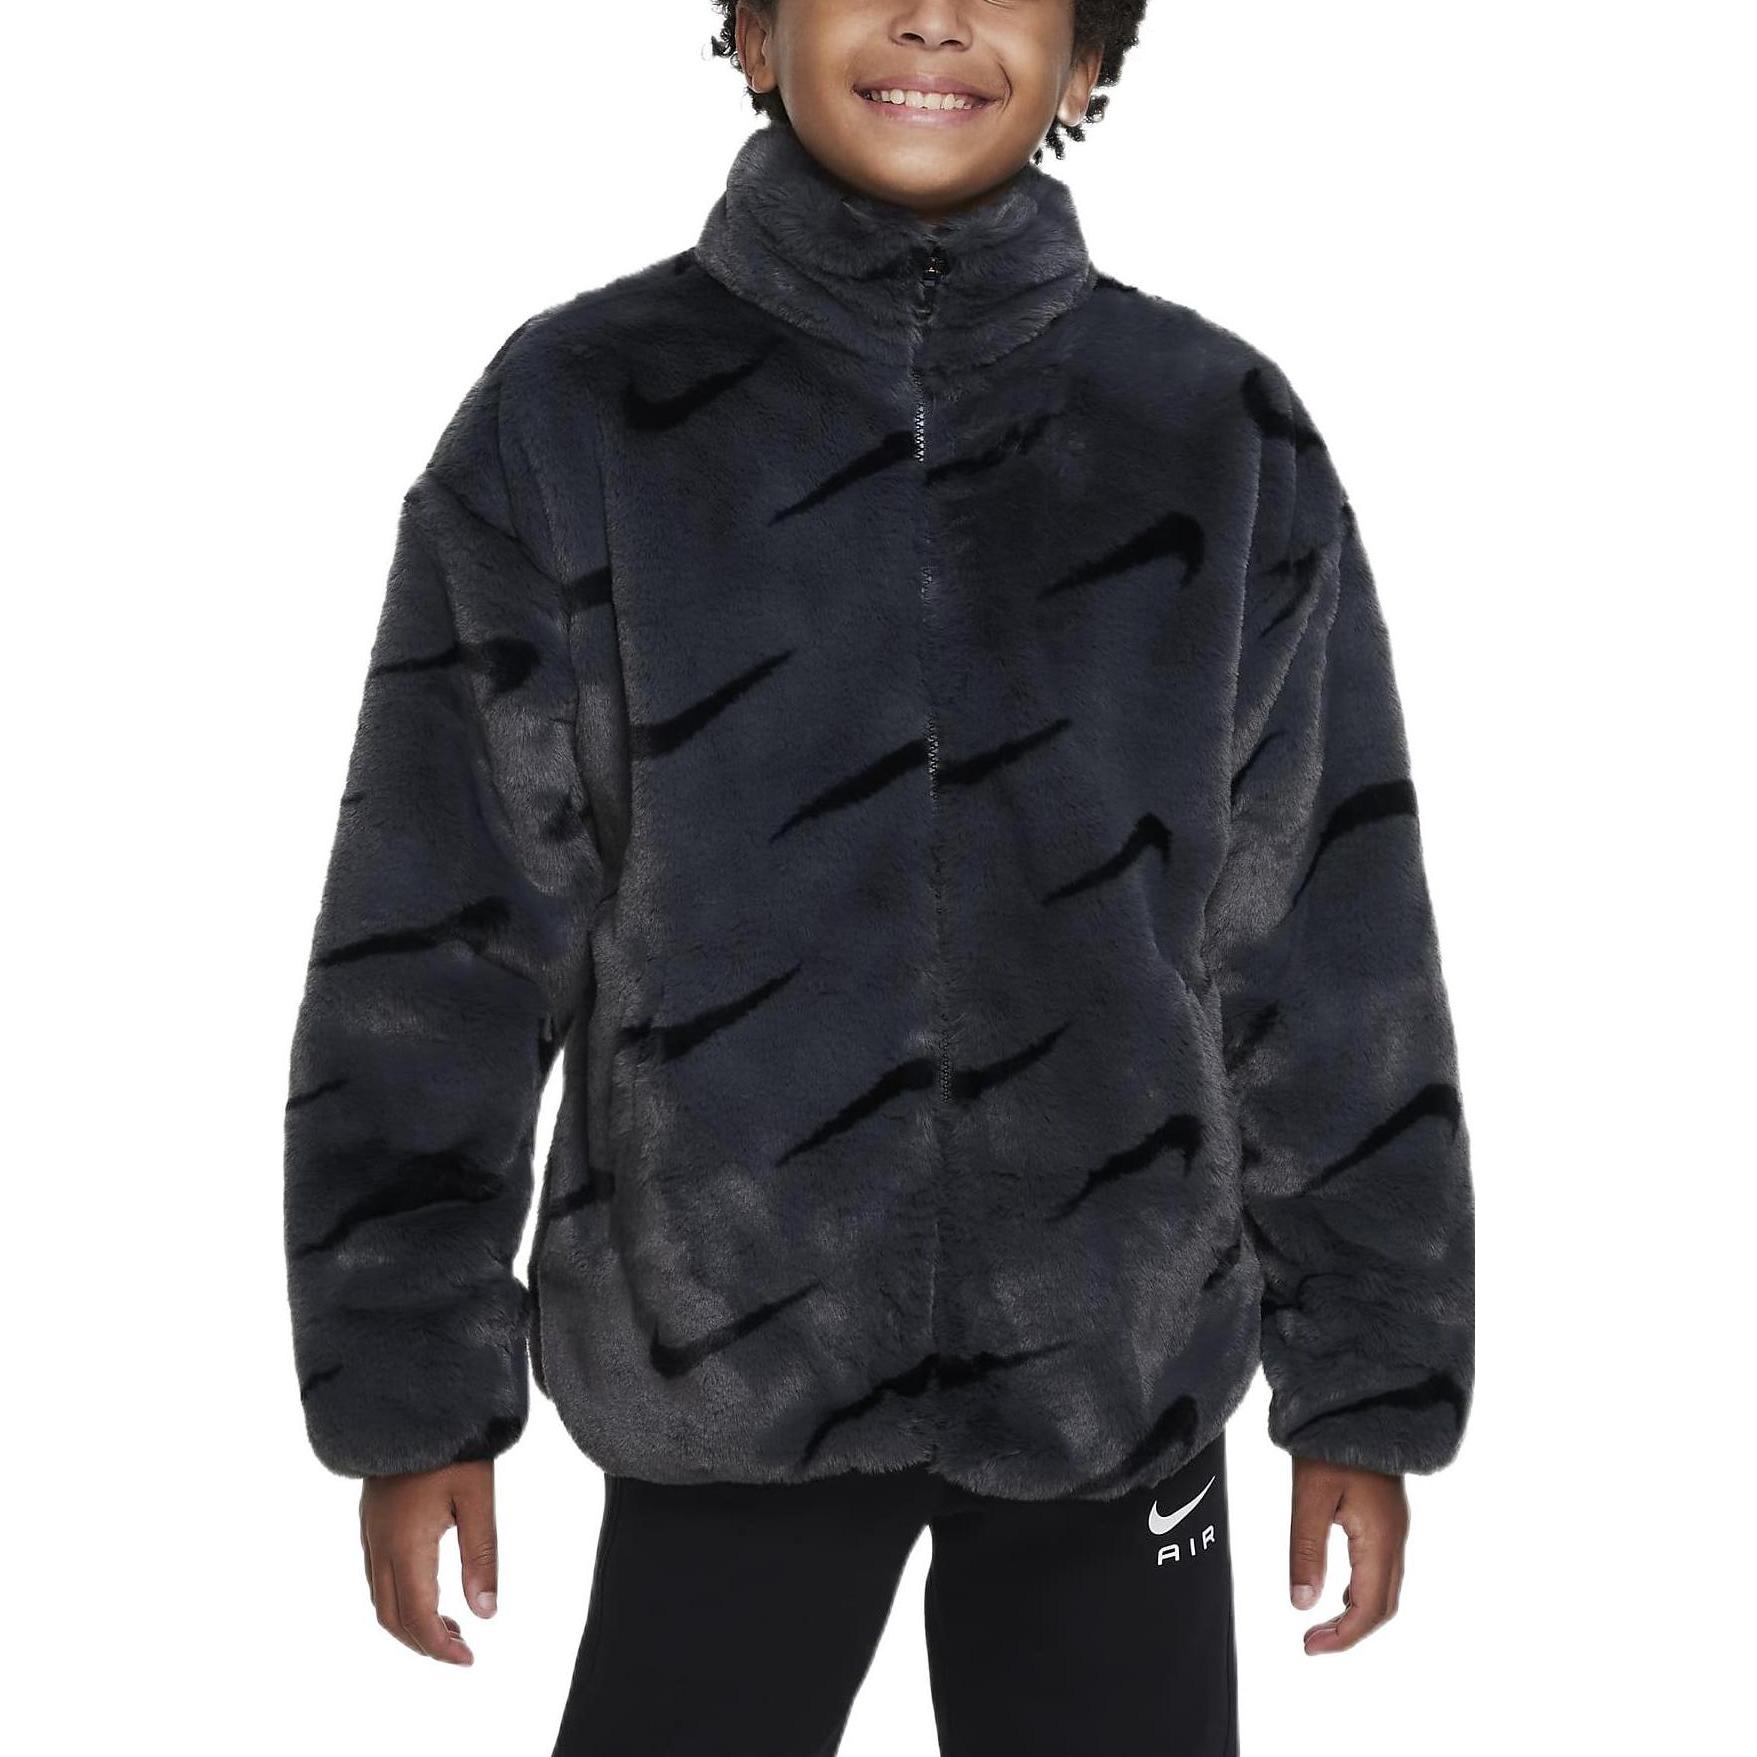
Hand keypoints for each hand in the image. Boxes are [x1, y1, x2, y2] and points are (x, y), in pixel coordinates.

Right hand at [359, 1459, 499, 1663]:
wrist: (412, 1399)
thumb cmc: (453, 1444)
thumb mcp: (478, 1497)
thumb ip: (482, 1556)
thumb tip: (487, 1613)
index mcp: (407, 1545)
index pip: (418, 1617)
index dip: (441, 1647)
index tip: (469, 1658)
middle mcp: (380, 1545)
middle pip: (392, 1617)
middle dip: (424, 1643)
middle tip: (461, 1650)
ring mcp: (370, 1532)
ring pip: (381, 1598)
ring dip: (410, 1622)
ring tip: (451, 1625)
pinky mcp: (371, 1520)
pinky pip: (378, 1575)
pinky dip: (400, 1598)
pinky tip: (430, 1589)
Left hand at [1287, 1454, 1406, 1653]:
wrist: (1357, 1404)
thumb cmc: (1330, 1444)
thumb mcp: (1309, 1496)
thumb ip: (1306, 1550)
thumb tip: (1301, 1603)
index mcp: (1379, 1538)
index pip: (1368, 1608)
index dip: (1342, 1636)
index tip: (1310, 1646)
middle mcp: (1394, 1539)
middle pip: (1382, 1606)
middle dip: (1350, 1631)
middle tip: (1313, 1642)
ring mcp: (1394, 1528)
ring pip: (1385, 1589)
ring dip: (1357, 1613)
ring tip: (1322, 1623)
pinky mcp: (1386, 1518)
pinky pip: (1382, 1568)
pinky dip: (1362, 1590)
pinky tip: (1339, 1590)